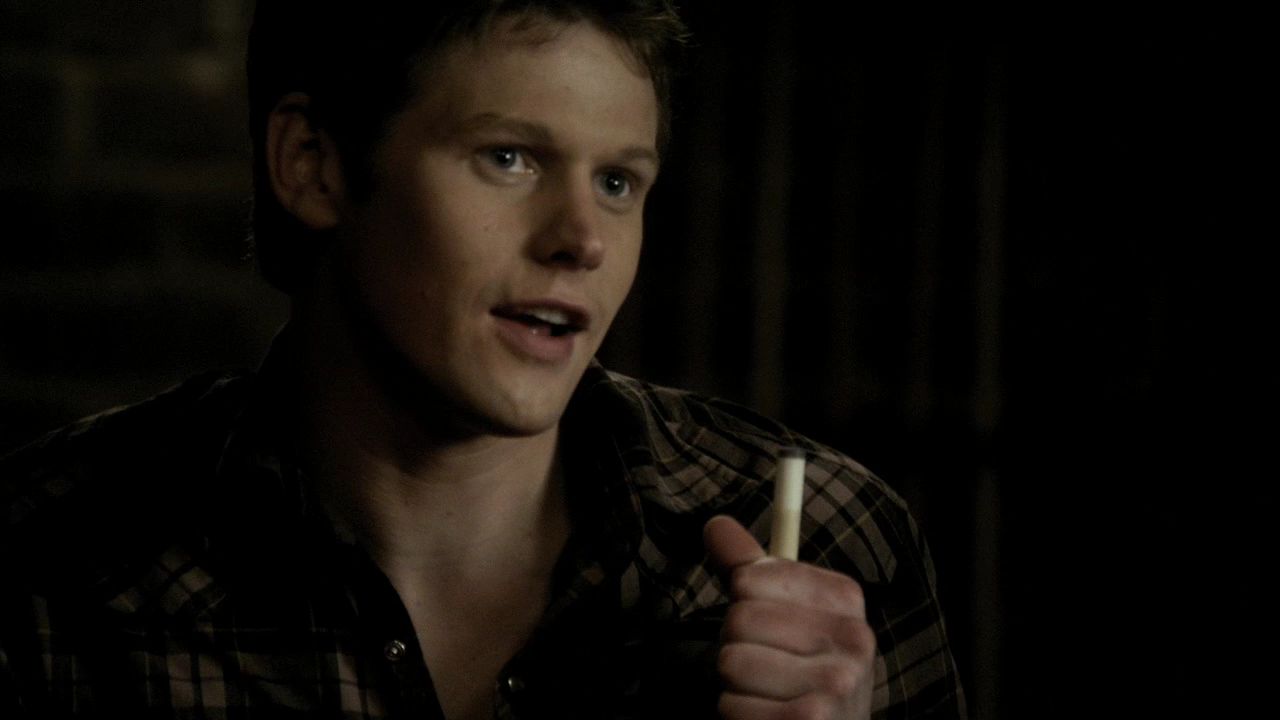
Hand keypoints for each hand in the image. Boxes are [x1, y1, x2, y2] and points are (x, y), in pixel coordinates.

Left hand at [703, 515, 874, 719]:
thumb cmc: (802, 674)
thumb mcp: (787, 614)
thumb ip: (749, 569)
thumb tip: (714, 523)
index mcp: (845, 599)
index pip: (750, 577)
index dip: (743, 603)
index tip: (768, 627)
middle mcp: (851, 639)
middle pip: (739, 618)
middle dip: (736, 646)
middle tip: (766, 667)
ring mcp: (835, 684)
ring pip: (732, 662)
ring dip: (735, 685)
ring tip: (767, 694)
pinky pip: (732, 706)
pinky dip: (737, 716)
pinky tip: (767, 718)